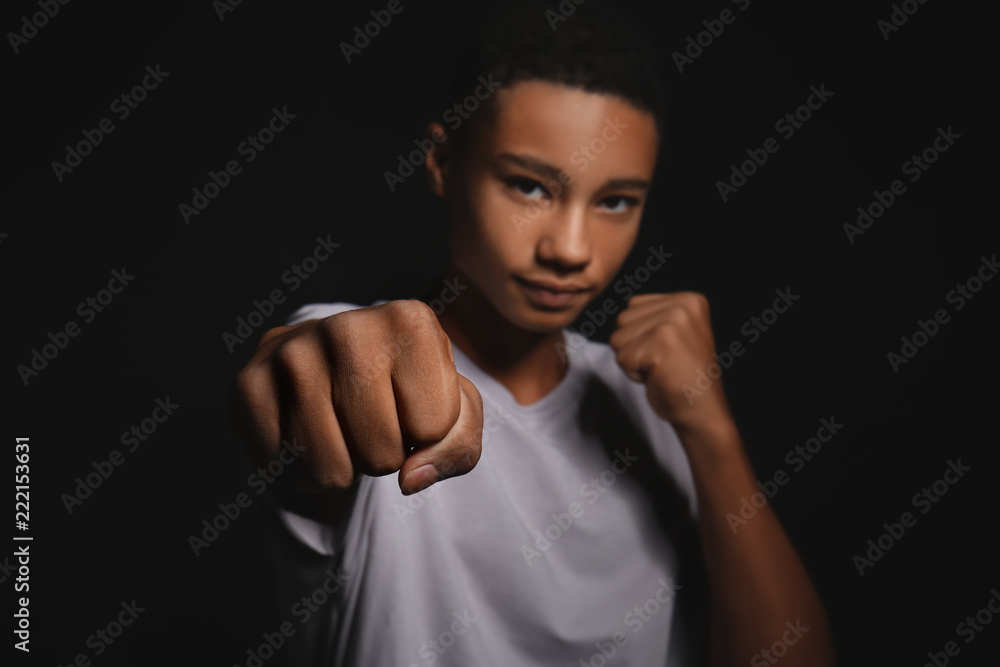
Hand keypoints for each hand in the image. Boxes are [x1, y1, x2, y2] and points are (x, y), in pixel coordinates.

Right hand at [231, 300, 483, 495]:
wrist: (334, 367)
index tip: (412, 406)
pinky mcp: (248, 384)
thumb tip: (410, 478)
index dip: (428, 435)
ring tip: (343, 429)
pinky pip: (283, 469)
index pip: (434, 427)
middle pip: (382, 453)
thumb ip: (458, 449)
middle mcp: (347, 326)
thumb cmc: (406, 392)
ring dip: (343, 468)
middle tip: (375, 423)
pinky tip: (305, 433)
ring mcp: (291, 352)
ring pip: (331, 470)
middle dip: (385, 456)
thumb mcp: (454, 414)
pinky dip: (298, 471)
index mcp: (409, 320)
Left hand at [609, 292, 732, 435]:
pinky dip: (633, 374)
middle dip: (634, 346)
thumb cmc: (682, 377)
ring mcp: (672, 322)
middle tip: (663, 362)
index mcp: (689, 299)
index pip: (633, 306)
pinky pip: (622, 357)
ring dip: (632, 359)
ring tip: (660, 368)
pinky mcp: (660, 343)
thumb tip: (620, 314)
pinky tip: (658, 377)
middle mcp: (682, 304)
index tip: (666, 350)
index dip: (640, 334)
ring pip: (618, 337)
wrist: (702, 411)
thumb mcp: (674, 333)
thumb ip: (652, 317)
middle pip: (622, 319)